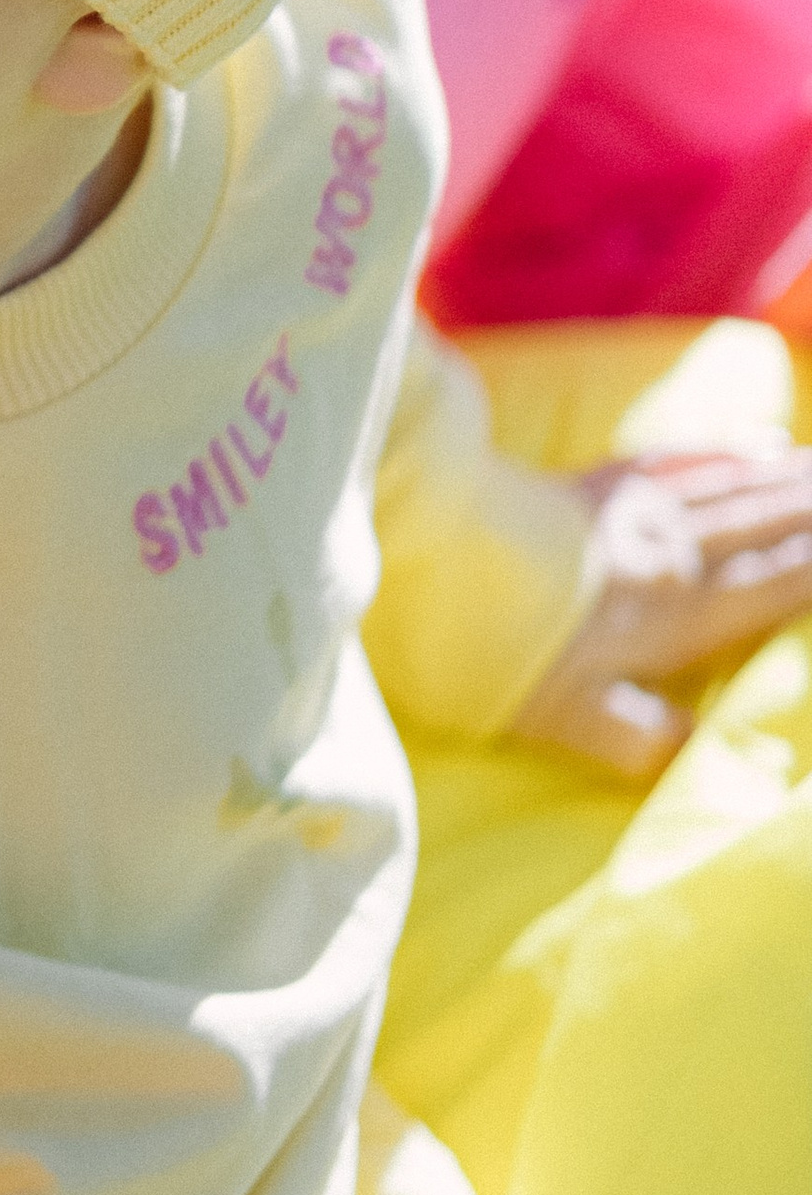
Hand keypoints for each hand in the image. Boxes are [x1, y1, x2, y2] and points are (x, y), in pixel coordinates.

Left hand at [509, 445, 811, 780]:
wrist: (420, 541)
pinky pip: (681, 460)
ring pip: (739, 488)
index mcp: (676, 611)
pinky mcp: (591, 481)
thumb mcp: (564, 715)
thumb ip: (641, 736)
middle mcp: (671, 549)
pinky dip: (730, 452)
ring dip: (798, 479)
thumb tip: (701, 751)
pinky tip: (757, 444)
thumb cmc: (488, 642)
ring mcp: (631, 506)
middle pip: (773, 525)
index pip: (781, 585)